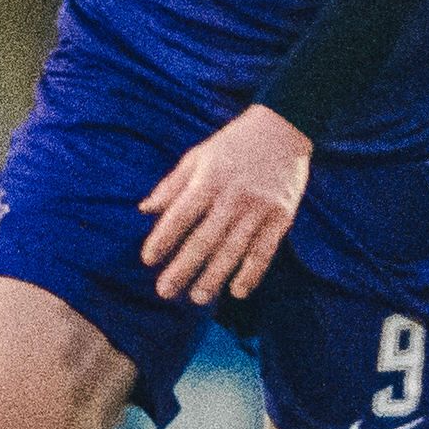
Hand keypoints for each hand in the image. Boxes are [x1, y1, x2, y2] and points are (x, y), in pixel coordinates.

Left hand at [138, 104, 314, 303]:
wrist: (284, 129)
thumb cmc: (233, 144)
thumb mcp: (197, 157)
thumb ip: (171, 185)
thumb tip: (144, 210)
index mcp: (209, 181)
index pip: (179, 216)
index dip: (162, 239)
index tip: (148, 260)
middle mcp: (234, 197)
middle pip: (204, 240)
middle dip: (183, 268)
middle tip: (165, 291)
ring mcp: (260, 209)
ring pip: (234, 250)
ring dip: (214, 277)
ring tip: (198, 298)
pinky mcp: (282, 217)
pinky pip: (265, 251)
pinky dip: (252, 273)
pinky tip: (238, 291)